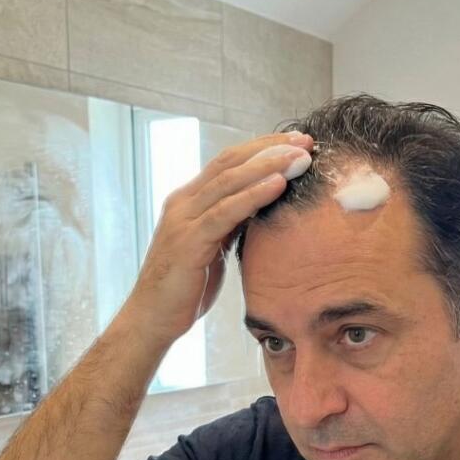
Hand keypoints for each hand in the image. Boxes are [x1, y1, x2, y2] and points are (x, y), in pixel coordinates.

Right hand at [133, 131, 312, 344]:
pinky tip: (278, 185)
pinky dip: (253, 196)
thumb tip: (261, 208)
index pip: (229, 162)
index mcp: (189, 201)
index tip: (296, 142)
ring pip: (228, 181)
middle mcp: (183, 202)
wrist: (153, 318)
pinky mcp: (188, 241)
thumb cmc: (186, 288)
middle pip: (230, 162)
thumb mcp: (214, 248)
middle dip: (270, 148)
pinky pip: (225, 212)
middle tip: (305, 140)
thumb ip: (231, 224)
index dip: (263, 148)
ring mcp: (183, 219)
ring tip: (299, 157)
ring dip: (268, 166)